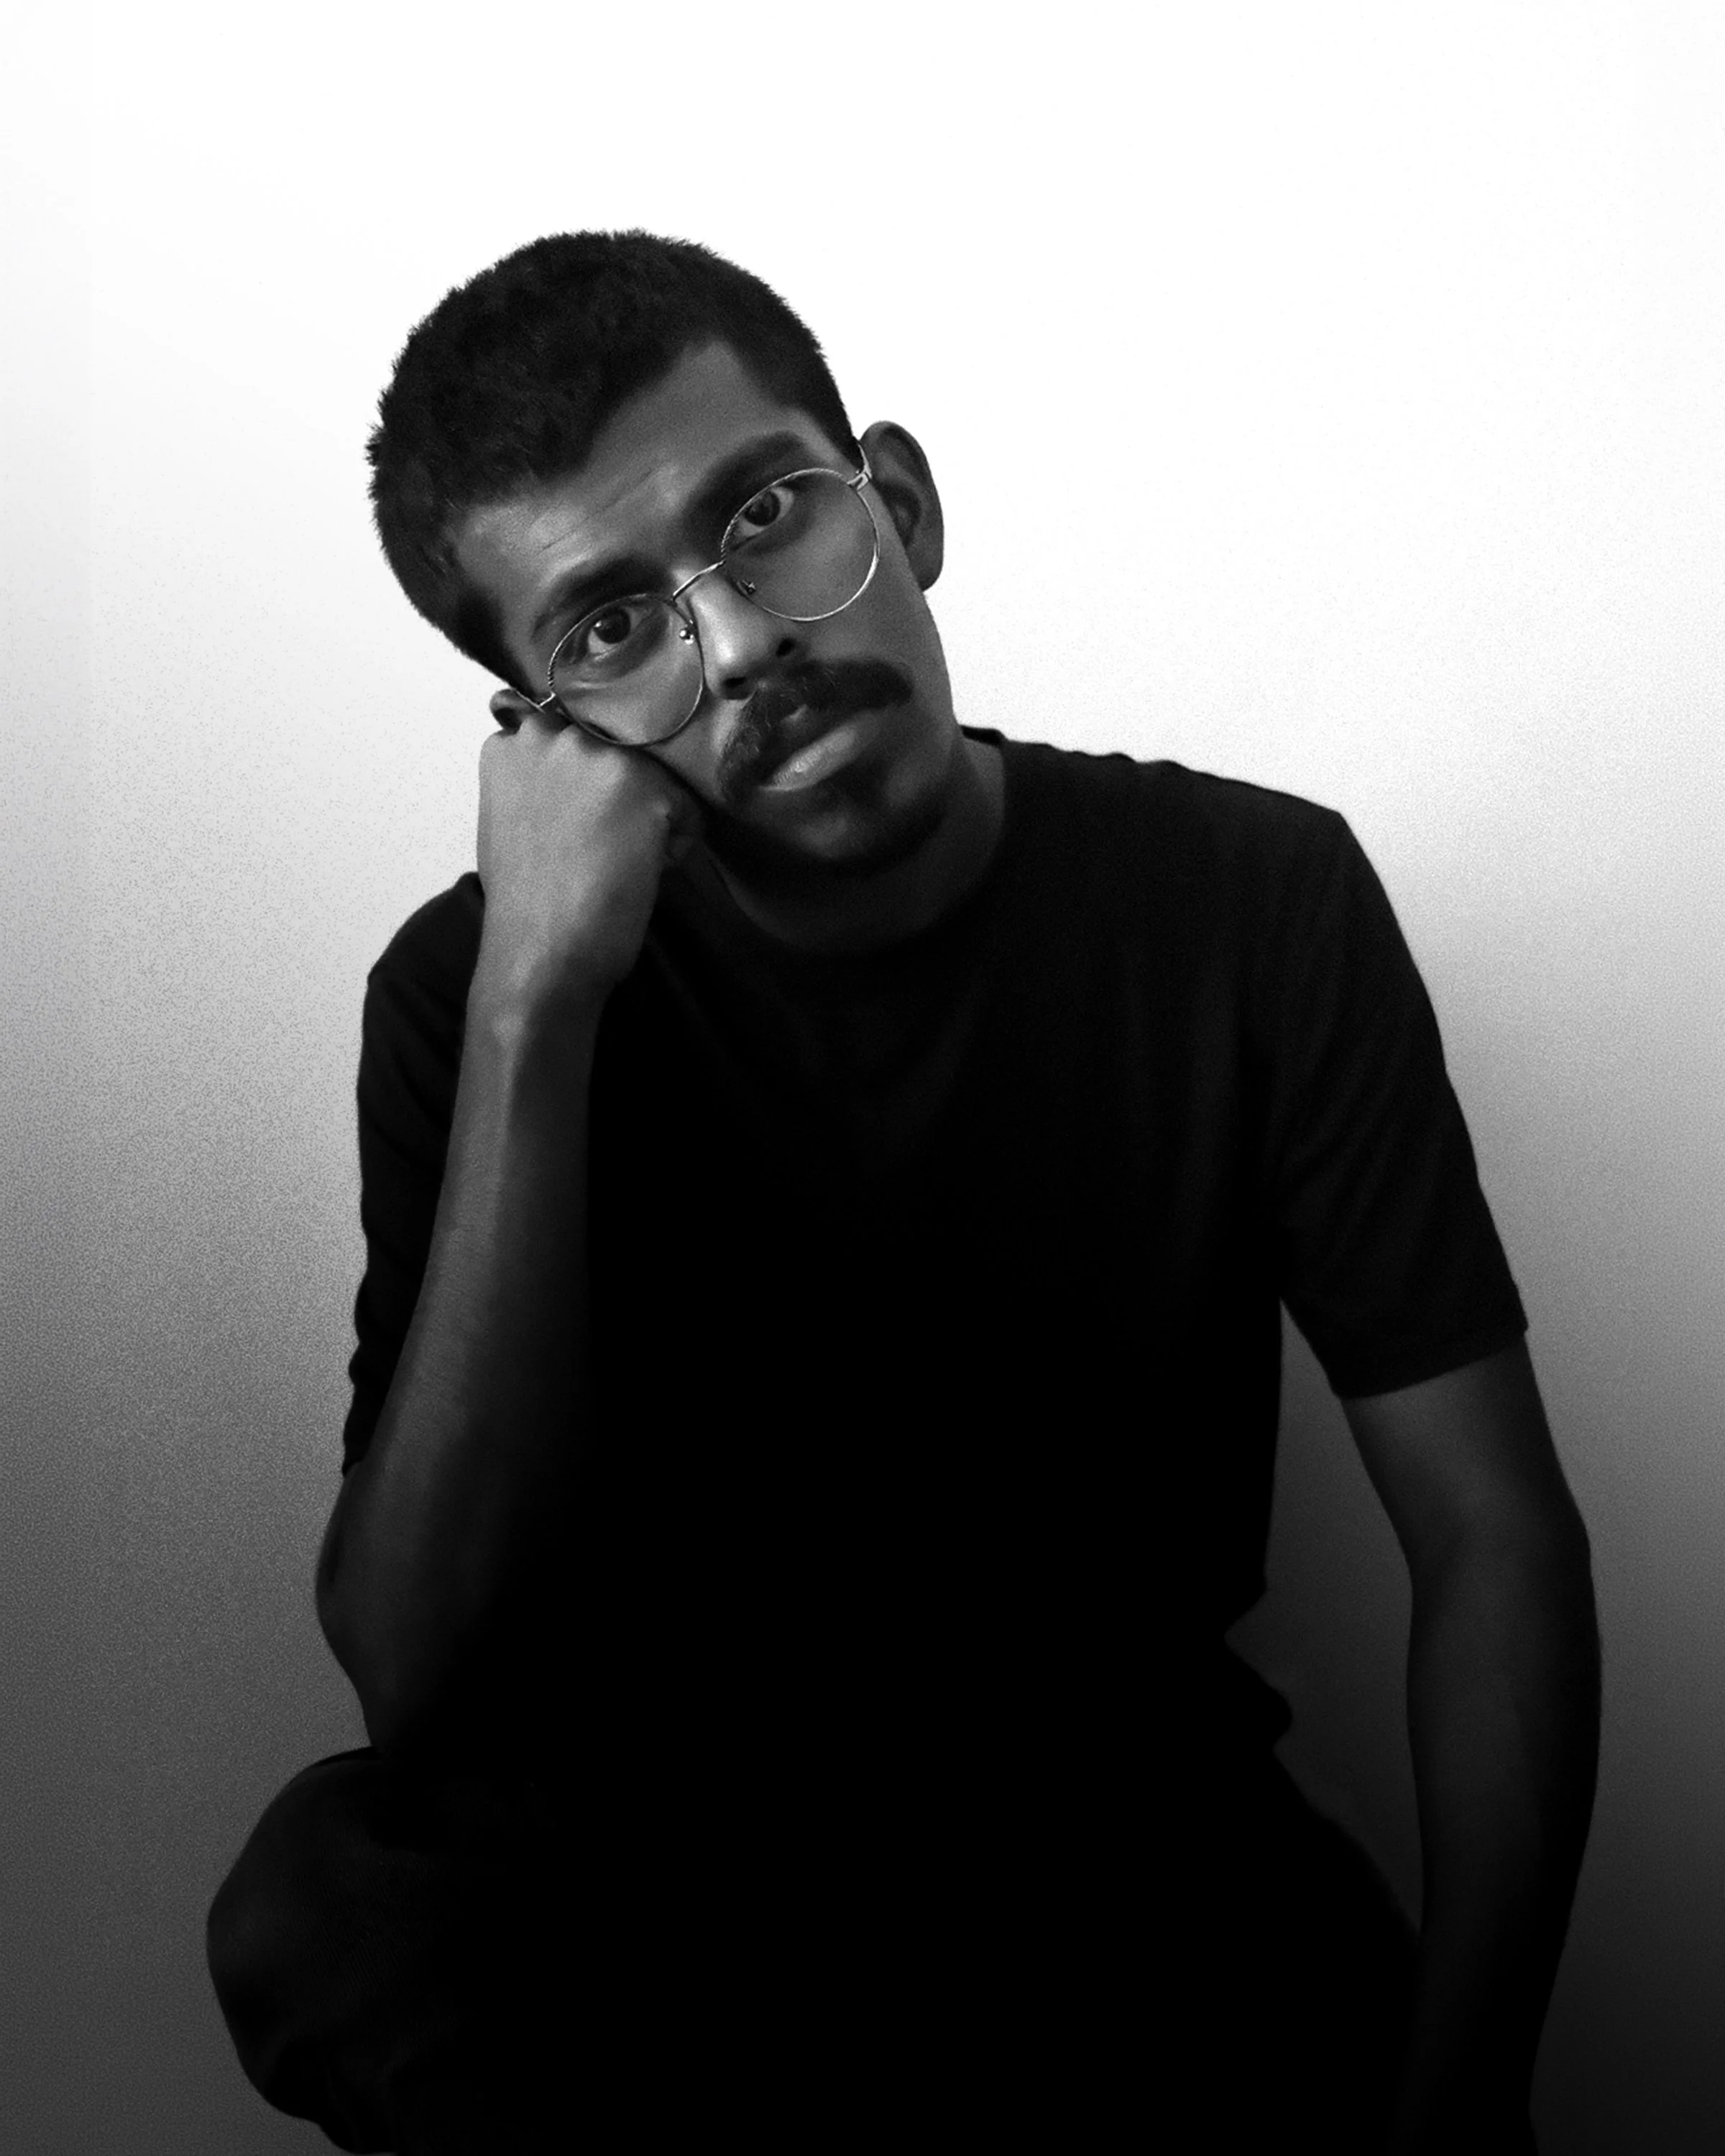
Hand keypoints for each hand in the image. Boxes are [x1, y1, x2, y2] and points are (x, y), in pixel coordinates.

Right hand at [472, 693, 699, 1012]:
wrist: (540, 952)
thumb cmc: (525, 903)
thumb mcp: (510, 819)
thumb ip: (537, 779)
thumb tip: (571, 775)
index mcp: (512, 743)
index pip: (578, 733)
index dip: (591, 781)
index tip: (584, 820)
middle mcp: (553, 735)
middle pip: (621, 750)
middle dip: (623, 792)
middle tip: (599, 846)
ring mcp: (599, 756)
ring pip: (657, 777)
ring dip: (652, 816)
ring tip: (617, 860)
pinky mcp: (645, 786)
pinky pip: (688, 811)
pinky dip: (676, 845)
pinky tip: (640, 872)